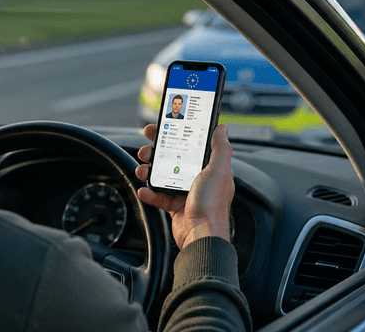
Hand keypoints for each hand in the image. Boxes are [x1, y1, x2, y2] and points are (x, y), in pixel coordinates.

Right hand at [135, 123, 234, 248]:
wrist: (201, 236)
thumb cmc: (212, 205)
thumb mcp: (219, 170)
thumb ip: (220, 148)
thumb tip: (222, 128)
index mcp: (210, 167)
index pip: (191, 145)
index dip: (177, 135)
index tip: (162, 129)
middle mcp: (199, 178)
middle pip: (174, 159)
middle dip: (157, 153)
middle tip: (146, 150)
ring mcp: (186, 193)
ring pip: (163, 176)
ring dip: (150, 172)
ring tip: (142, 169)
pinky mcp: (176, 207)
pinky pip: (159, 196)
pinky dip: (150, 193)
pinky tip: (144, 190)